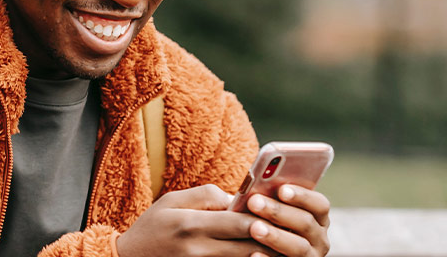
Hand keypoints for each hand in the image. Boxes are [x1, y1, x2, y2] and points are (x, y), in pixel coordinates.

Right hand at [115, 184, 274, 256]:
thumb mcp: (171, 200)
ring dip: (266, 255)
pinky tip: (261, 256)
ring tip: (284, 248)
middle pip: (247, 246)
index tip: (281, 213)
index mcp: (191, 224)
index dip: (262, 219)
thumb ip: (206, 195)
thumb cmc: (152, 226)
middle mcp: (197, 248)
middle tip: (294, 233)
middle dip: (272, 240)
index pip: (237, 222)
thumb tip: (237, 198)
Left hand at [242, 185, 330, 256]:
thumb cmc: (270, 224)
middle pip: (306, 223)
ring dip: (276, 236)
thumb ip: (273, 201)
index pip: (319, 204)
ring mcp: (310, 256)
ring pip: (299, 247)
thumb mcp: (277, 213)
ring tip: (254, 228)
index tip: (281, 189)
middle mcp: (319, 238)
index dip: (302, 196)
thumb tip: (255, 189)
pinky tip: (254, 253)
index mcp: (318, 218)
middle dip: (279, 212)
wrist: (270, 250)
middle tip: (254, 202)